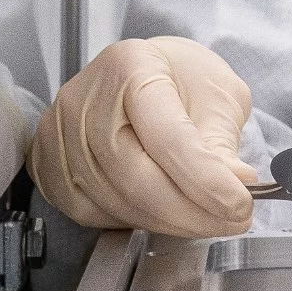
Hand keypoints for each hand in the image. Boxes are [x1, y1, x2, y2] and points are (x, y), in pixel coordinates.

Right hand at [30, 37, 255, 236]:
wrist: (141, 74)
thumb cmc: (179, 77)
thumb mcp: (217, 95)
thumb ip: (222, 142)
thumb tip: (234, 186)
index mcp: (131, 68)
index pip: (167, 137)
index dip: (206, 179)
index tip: (240, 203)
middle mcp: (85, 100)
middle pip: (136, 177)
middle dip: (192, 212)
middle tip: (234, 221)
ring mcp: (60, 135)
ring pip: (117, 202)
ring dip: (172, 222)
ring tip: (210, 219)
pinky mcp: (50, 167)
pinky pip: (95, 213)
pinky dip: (139, 222)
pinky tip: (168, 214)